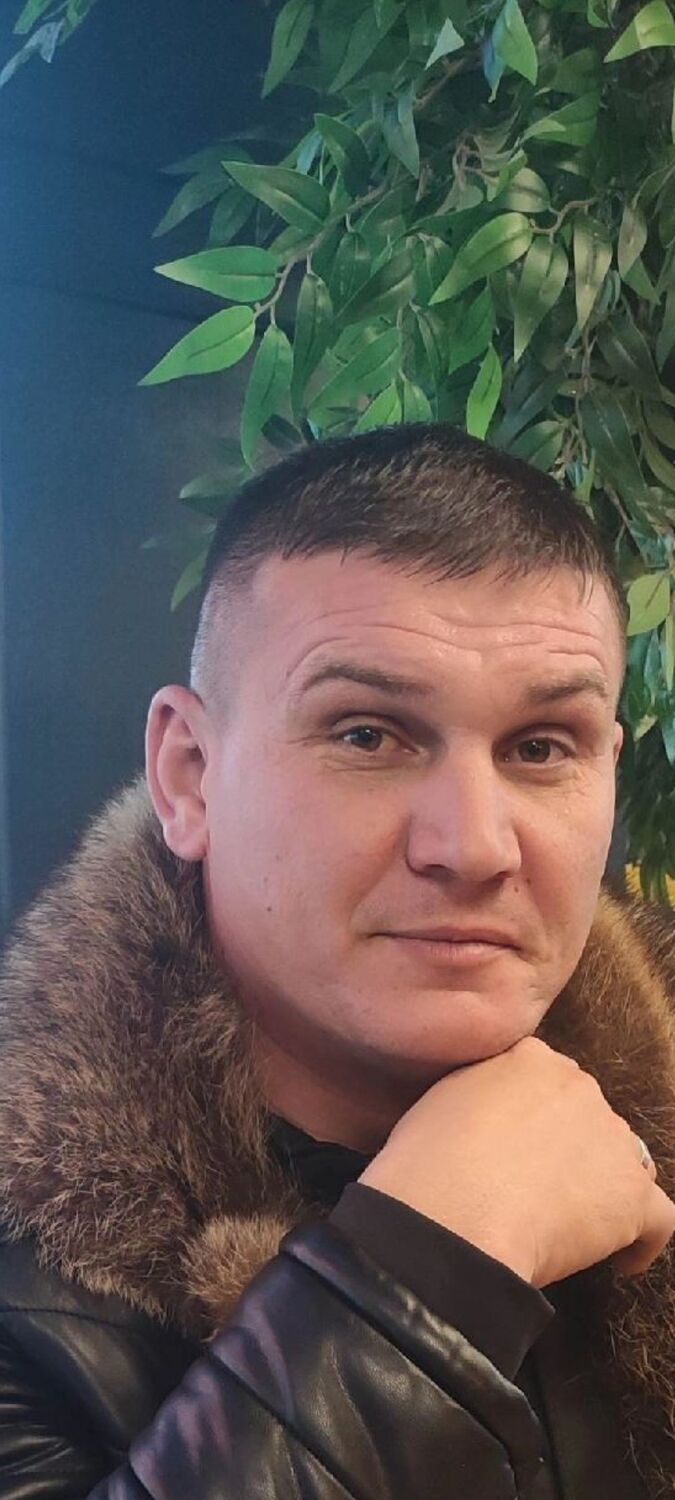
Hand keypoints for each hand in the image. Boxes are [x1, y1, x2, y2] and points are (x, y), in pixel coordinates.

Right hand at [359, 1037, 674, 1287]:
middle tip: (537, 1188)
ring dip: (604, 1187)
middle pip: (588, 1118)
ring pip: (624, 1162)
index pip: (547, 1081)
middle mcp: (581, 1087)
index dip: (534, 1118)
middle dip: (571, 1150)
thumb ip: (479, 1092)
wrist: (453, 1212)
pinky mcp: (633, 1196)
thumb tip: (487, 1118)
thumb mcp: (442, 1098)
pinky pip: (658, 1218)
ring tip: (573, 1224)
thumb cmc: (428, 1159)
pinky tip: (620, 1261)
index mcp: (532, 1059)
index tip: (517, 1146)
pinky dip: (643, 1240)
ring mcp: (613, 1140)